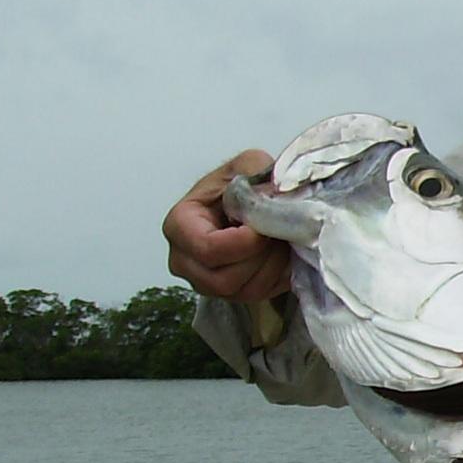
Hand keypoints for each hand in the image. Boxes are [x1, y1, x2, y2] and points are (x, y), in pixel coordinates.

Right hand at [162, 150, 291, 300]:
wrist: (250, 203)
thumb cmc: (241, 186)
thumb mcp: (248, 165)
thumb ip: (256, 171)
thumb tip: (274, 191)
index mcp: (179, 225)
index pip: (207, 249)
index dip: (244, 243)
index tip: (265, 228)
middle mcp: (184, 260)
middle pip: (224, 278)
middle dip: (260, 257)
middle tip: (279, 233)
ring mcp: (204, 282)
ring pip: (244, 291)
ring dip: (272, 266)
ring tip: (282, 239)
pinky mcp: (229, 295)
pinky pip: (258, 297)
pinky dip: (278, 277)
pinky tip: (282, 253)